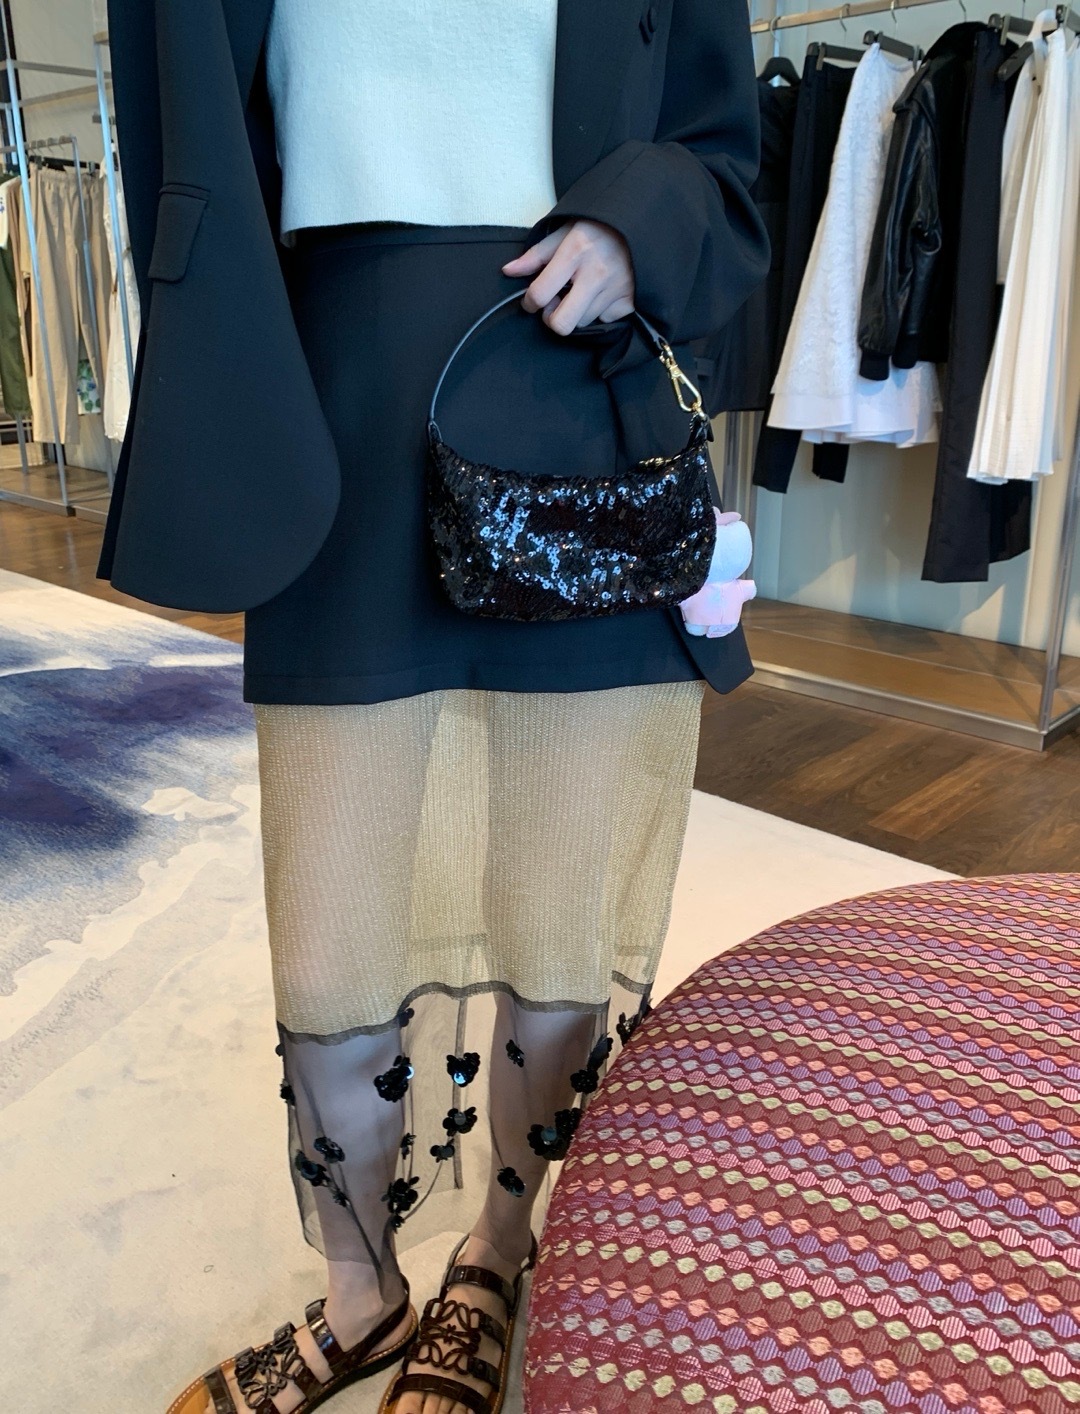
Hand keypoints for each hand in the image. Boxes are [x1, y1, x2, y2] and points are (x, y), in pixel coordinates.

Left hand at [501, 220, 634, 335]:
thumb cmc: (600, 226)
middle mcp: (596, 273)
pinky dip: (600, 311)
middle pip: (562, 323)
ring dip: (577, 311)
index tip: (532, 301)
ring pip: (582, 322)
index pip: (541, 293)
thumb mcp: (566, 230)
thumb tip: (509, 271)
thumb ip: (537, 254)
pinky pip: (605, 320)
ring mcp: (615, 290)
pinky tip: (602, 293)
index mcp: (575, 251)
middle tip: (556, 304)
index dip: (530, 302)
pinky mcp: (630, 301)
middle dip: (553, 318)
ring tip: (583, 291)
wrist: (642, 223)